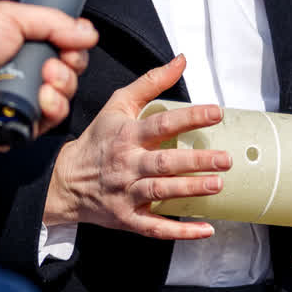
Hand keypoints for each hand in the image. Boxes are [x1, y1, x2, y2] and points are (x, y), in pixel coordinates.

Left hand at [0, 1, 95, 157]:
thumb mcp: (8, 16)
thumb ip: (53, 20)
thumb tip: (86, 30)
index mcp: (17, 44)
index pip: (61, 44)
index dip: (73, 42)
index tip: (76, 38)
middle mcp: (21, 72)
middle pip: (68, 70)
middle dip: (70, 63)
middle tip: (57, 58)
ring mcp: (21, 99)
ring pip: (64, 95)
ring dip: (62, 84)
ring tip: (44, 77)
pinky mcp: (20, 125)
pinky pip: (51, 120)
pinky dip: (52, 107)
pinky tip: (40, 97)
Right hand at [46, 55, 230, 240]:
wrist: (66, 180)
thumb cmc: (99, 139)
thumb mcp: (118, 104)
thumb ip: (151, 82)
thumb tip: (181, 60)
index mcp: (127, 135)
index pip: (161, 124)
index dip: (189, 117)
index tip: (216, 113)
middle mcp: (126, 164)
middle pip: (164, 163)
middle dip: (196, 161)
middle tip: (225, 159)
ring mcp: (126, 193)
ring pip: (161, 193)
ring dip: (190, 190)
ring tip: (218, 184)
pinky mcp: (127, 218)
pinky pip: (155, 228)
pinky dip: (180, 231)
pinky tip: (205, 228)